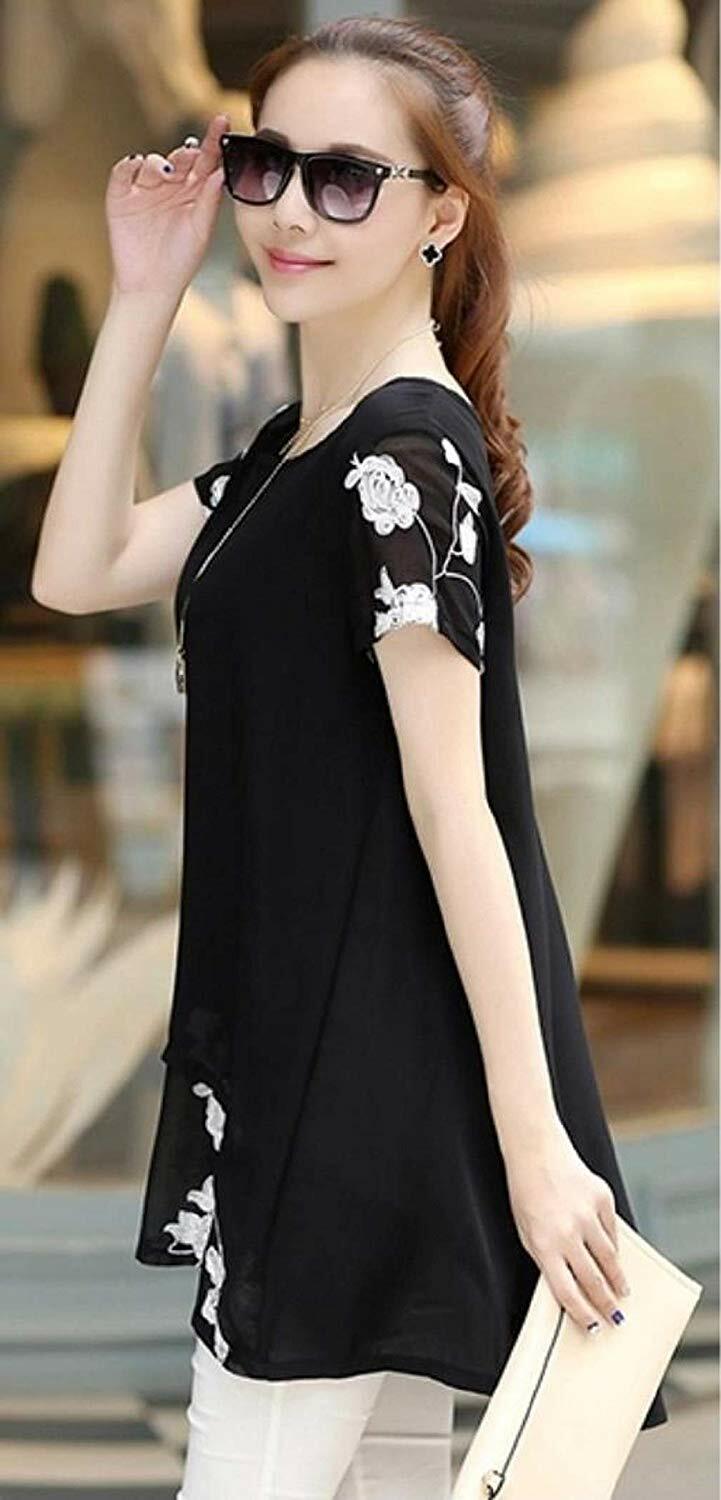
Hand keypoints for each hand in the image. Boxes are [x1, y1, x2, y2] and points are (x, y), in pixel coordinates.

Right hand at [105, 114, 228, 297]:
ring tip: (165, 173)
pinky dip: (129, 167)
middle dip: (184, 152)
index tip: (222, 122)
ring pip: (150, 162)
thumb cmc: (181, 262)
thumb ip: (209, 201)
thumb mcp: (201, 232)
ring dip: (157, 162)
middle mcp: (171, 186)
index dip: (212, 140)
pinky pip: (123, 172)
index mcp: (194, 192)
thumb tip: (219, 172)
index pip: (205, 160)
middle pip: (178, 157)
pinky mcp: (122, 196)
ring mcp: (145, 189)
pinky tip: (137, 168)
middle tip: (190, 155)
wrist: (151, 286)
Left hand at [505, 1122, 630, 1332]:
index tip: (593, 1327)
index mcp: (544, 1245)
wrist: (535, 1151)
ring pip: (609, 1257)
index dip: (582, 1314)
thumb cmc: (526, 1194)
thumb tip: (570, 1286)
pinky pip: (612, 1229)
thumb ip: (546, 1258)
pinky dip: (613, 1243)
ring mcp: (587, 1215)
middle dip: (606, 1303)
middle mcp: (568, 1232)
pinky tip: (614, 1254)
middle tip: (616, 1317)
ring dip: (617, 1278)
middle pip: (593, 1280)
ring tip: (622, 1291)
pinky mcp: (602, 1198)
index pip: (567, 1292)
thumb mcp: (526, 1231)